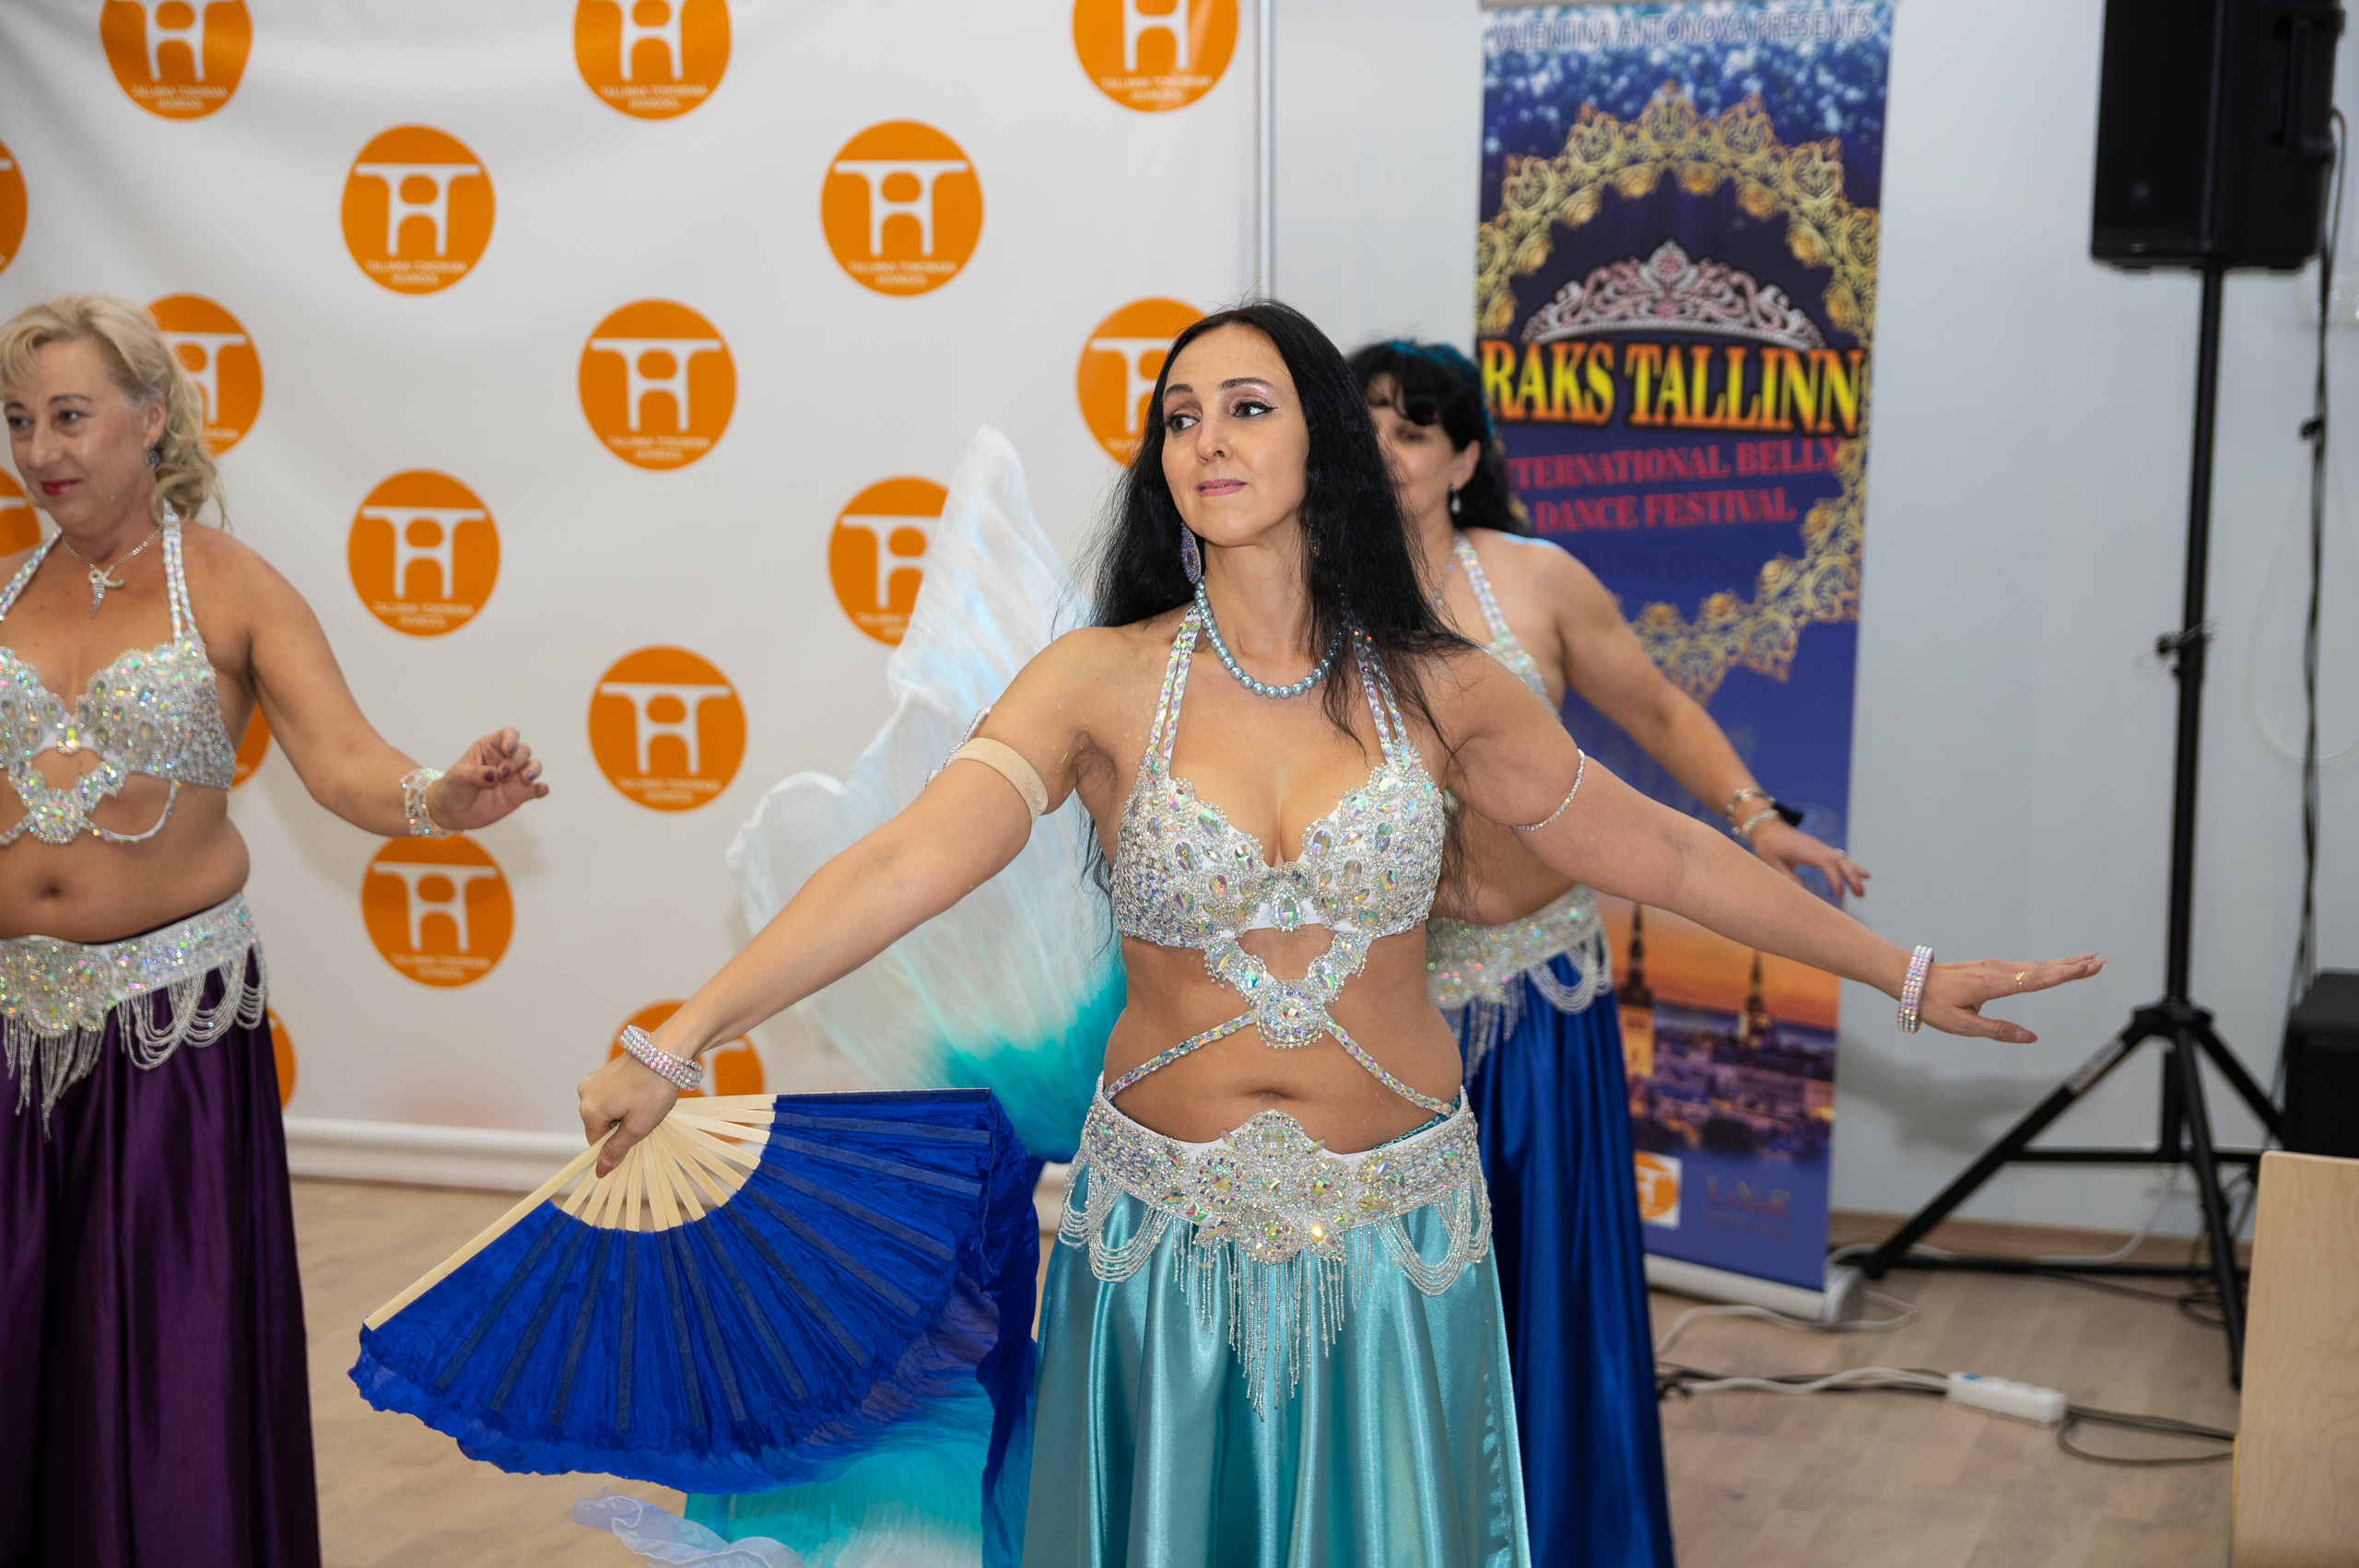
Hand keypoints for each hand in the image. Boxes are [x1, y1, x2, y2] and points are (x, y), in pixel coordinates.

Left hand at [430, 729, 548, 830]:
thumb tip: (493, 775)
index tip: (508, 749)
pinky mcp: (519, 794)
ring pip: (533, 766)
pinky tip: (541, 790)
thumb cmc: (453, 788)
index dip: (511, 739)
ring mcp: (514, 777)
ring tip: (525, 779)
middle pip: (523, 750)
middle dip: (516, 760)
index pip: (507, 735)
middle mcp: (505, 760)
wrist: (452, 812)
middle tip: (503, 775)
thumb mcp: (458, 777)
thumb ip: (475, 774)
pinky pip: (535, 789)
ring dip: (533, 770)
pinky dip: (541, 788)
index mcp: (489, 748)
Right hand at [578, 1050, 679, 1176]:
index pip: (596, 1142)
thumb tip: (600, 1171)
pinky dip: (623, 1100)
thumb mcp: (638, 1127)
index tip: (637, 1136)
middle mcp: (584, 1093)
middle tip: (644, 1117)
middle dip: (620, 1127)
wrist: (666, 1052)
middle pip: (599, 1125)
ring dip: (623, 1113)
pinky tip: (640, 1093)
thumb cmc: (654, 1090)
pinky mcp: (603, 1072)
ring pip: (606, 1110)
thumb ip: (616, 1149)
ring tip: (644, 1103)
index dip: (617, 1145)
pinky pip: (609, 1096)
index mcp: (589, 1109)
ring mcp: (593, 1080)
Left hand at [1749, 817, 1868, 897]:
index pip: (1825, 862)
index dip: (1834, 877)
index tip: (1840, 893)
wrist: (1767, 827)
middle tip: (1860, 894)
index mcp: (1803, 850)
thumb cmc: (1768, 847)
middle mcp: (1815, 846)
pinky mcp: (1821, 849)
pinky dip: (1851, 866)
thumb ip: (1788, 878)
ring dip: (1854, 873)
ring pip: (1842, 858)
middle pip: (1838, 860)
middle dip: (1851, 877)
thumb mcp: (1772, 864)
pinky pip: (1839, 857)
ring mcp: (1819, 846)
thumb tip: (1804, 895)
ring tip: (1863, 890)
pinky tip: (1863, 875)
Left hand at [1917, 955, 2103, 1042]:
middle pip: (2041, 969)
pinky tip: (2055, 966)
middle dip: (2072, 966)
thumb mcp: (1963, 1025)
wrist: (1911, 980)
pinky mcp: (1991, 967)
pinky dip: (2045, 965)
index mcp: (1992, 984)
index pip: (2035, 980)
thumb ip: (1998, 1031)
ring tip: (2087, 961)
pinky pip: (2025, 966)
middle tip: (2100, 962)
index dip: (2063, 975)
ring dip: (2062, 963)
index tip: (2086, 968)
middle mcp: (1997, 971)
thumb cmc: (1933, 1004)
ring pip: (2035, 966)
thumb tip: (2030, 1038)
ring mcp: (1994, 967)